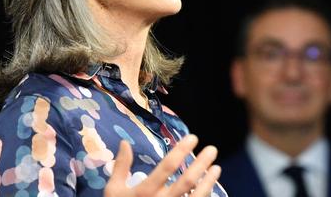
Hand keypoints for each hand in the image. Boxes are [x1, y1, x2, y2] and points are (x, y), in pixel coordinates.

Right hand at [105, 134, 221, 196]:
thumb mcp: (113, 191)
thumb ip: (121, 167)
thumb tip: (124, 142)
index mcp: (144, 192)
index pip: (167, 166)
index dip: (182, 150)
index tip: (193, 138)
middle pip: (187, 181)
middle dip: (202, 163)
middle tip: (212, 149)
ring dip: (209, 182)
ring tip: (216, 168)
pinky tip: (209, 188)